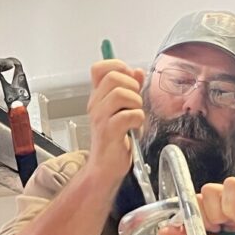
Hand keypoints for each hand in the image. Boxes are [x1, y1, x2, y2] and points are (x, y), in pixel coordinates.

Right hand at [86, 59, 144, 187]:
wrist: (105, 167)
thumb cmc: (115, 140)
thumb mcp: (123, 110)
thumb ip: (130, 89)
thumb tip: (137, 71)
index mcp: (98, 97)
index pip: (99, 68)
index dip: (117, 66)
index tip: (129, 79)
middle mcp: (96, 105)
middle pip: (113, 77)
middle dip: (132, 86)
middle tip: (134, 102)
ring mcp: (100, 118)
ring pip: (121, 94)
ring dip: (136, 103)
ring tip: (135, 116)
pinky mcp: (109, 132)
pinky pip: (128, 115)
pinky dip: (138, 119)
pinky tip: (134, 127)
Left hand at [158, 177, 234, 234]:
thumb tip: (163, 230)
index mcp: (216, 207)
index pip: (199, 195)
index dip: (199, 212)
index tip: (206, 228)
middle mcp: (233, 199)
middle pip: (211, 188)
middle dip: (212, 213)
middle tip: (221, 229)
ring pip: (231, 185)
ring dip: (229, 210)